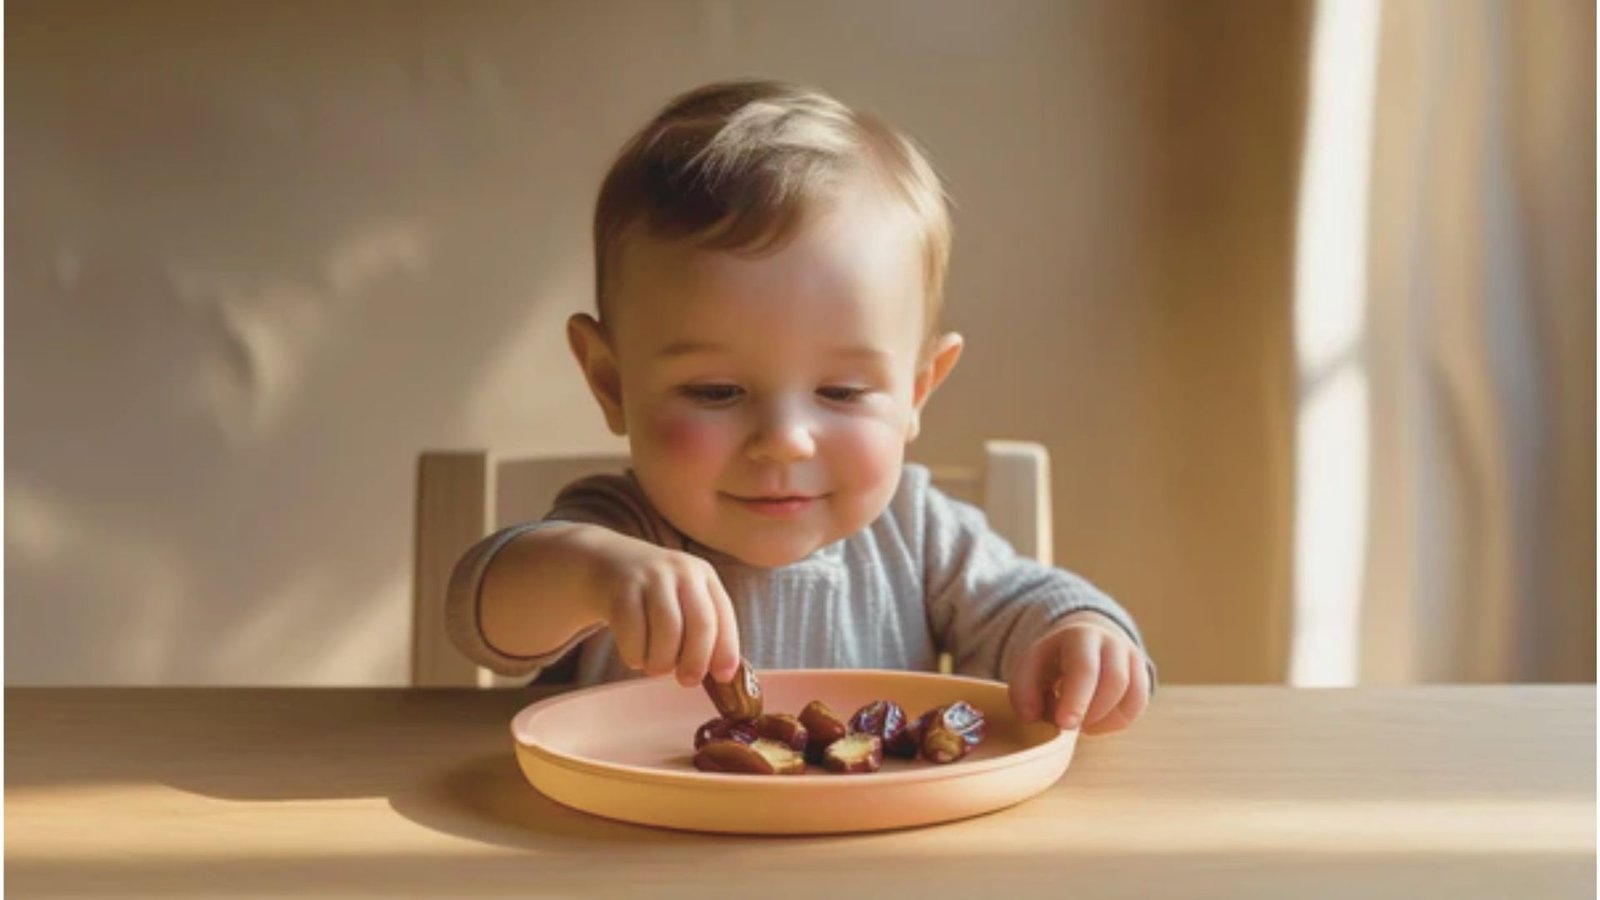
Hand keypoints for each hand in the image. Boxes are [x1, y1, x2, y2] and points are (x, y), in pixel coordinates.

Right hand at [582, 532, 741, 687]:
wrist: (606, 562)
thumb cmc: (652, 594)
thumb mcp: (682, 599)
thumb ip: (701, 630)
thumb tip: (720, 675)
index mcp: (705, 576)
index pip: (723, 617)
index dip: (726, 651)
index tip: (722, 677)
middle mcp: (683, 571)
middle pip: (701, 623)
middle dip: (696, 660)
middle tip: (687, 680)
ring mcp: (652, 576)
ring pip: (668, 629)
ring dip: (663, 660)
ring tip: (656, 667)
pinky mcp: (622, 587)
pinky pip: (634, 631)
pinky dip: (635, 653)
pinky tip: (635, 654)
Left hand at [1007, 611, 1149, 734]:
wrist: (1084, 640)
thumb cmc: (1053, 660)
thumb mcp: (1030, 666)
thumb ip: (1023, 690)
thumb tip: (1030, 717)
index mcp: (1080, 636)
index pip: (1085, 668)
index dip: (1076, 700)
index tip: (1064, 724)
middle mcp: (1112, 643)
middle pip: (1115, 681)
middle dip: (1093, 711)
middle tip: (1070, 726)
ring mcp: (1132, 658)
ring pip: (1132, 695)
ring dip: (1104, 719)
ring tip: (1079, 722)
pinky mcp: (1142, 677)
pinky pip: (1137, 705)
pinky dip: (1116, 722)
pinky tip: (1094, 723)